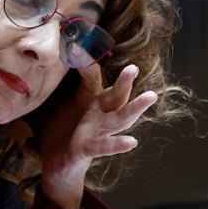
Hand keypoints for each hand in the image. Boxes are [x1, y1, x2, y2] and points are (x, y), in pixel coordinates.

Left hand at [37, 63, 157, 208]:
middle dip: (125, 83)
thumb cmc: (62, 129)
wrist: (57, 164)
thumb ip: (65, 80)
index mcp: (91, 99)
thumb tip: (61, 51)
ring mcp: (98, 132)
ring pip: (120, 118)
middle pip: (117, 96)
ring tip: (150, 97)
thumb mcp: (60, 101)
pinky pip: (105, 146)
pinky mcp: (89, 149)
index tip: (76, 43)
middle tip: (133, 68)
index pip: (93, 76)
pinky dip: (117, 145)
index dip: (87, 62)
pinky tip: (132, 142)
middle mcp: (99, 114)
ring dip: (135, 108)